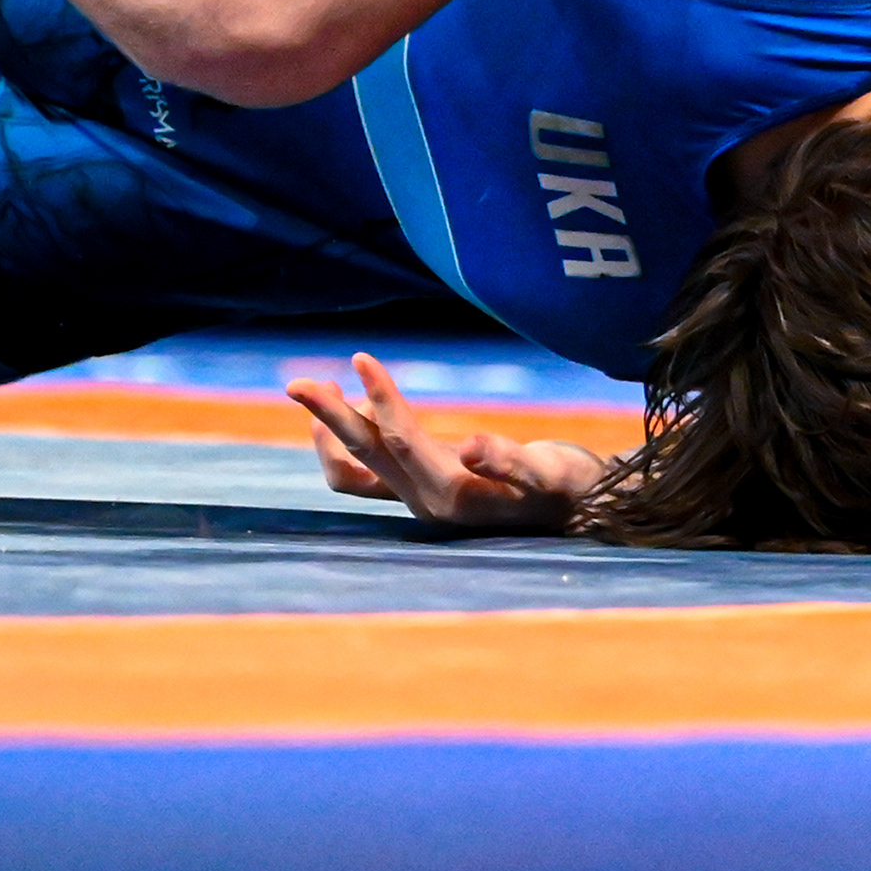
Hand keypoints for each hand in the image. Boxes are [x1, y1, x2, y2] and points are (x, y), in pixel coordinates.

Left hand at [286, 353, 612, 532]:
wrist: (575, 513)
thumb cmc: (564, 487)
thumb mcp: (548, 474)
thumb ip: (512, 463)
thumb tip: (473, 447)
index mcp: (452, 495)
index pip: (402, 441)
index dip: (381, 400)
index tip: (361, 357)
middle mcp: (424, 501)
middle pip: (364, 457)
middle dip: (329, 417)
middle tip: (295, 382)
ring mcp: (417, 498)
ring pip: (356, 470)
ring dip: (330, 431)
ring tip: (314, 390)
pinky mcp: (419, 491)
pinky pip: (364, 477)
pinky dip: (345, 445)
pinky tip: (348, 413)